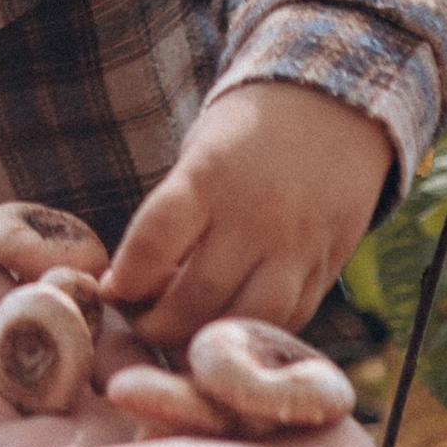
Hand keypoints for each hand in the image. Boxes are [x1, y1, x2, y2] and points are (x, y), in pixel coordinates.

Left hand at [105, 79, 393, 344]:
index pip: (154, 243)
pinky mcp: (328, 265)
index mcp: (211, 176)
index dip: (126, 280)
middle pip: (198, 294)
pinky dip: (253, 332)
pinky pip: (289, 319)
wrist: (333, 108)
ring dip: (207, 338)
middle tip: (141, 324)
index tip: (113, 289)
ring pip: (248, 317)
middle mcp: (256, 214)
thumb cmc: (244, 137)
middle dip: (158, 324)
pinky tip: (229, 326)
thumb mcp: (200, 158)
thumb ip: (172, 219)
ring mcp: (297, 245)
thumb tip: (128, 288)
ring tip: (181, 336)